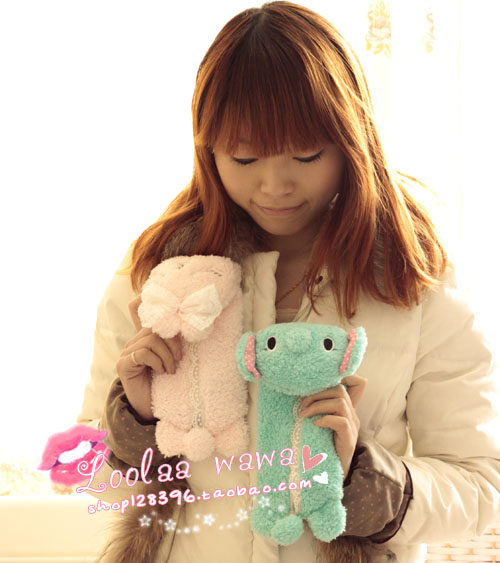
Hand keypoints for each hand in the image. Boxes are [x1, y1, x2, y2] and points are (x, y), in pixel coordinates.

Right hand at [116, 295, 182, 421]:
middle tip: (180, 358)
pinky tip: (162, 372)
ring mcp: (126, 352)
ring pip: (151, 340)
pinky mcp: (123, 364)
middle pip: (155, 327)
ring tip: (172, 369)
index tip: (148, 293)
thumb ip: (174, 341)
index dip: (142, 299)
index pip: (137, 309)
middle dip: (173, 342)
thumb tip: (188, 323)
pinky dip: (157, 362)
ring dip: (167, 355)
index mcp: (145, 337)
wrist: (152, 408)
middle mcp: (133, 341)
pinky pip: (143, 353)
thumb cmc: (166, 382)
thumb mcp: (173, 357)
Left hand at [299, 374, 366, 480]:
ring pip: (340, 403)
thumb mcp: (319, 422)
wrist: (329, 474)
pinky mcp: (349, 439)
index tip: (321, 379)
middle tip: (301, 404)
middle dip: (317, 393)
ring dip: (317, 406)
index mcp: (347, 408)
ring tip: (303, 414)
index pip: (357, 384)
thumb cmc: (321, 446)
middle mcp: (352, 415)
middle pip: (339, 390)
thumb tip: (298, 393)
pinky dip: (325, 419)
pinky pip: (341, 422)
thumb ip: (316, 408)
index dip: (345, 376)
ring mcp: (353, 427)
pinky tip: (314, 424)